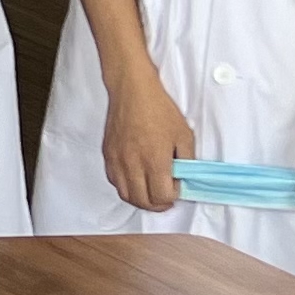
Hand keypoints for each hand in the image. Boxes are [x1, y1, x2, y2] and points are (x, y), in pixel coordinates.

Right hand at [103, 68, 196, 212]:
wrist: (132, 91)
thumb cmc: (158, 108)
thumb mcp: (184, 134)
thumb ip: (187, 161)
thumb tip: (185, 178)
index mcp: (155, 160)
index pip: (162, 196)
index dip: (173, 197)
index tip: (177, 188)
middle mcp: (133, 164)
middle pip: (143, 201)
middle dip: (158, 204)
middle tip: (166, 197)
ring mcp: (118, 161)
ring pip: (126, 195)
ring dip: (140, 199)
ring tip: (151, 191)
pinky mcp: (108, 155)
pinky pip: (115, 181)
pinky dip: (126, 187)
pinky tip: (136, 179)